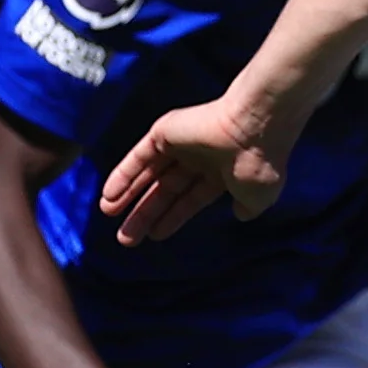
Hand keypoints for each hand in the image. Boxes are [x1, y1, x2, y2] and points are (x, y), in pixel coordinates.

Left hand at [101, 95, 289, 242]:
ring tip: (109, 215)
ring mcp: (180, 144)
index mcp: (223, 173)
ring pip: (149, 174)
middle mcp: (200, 158)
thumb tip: (241, 215)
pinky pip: (138, 157)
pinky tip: (108, 195)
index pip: (190, 199)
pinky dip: (122, 175)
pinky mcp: (164, 133)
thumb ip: (248, 208)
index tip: (155, 235)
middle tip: (127, 238)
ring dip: (128, 195)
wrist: (254, 129)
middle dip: (146, 213)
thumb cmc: (259, 164)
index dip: (172, 217)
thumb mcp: (259, 196)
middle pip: (165, 189)